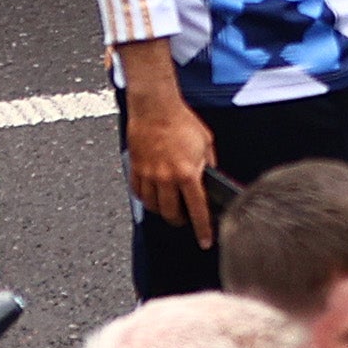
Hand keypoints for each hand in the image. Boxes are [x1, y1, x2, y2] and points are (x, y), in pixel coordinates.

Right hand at [120, 70, 222, 251]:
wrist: (155, 107)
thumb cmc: (181, 121)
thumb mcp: (205, 143)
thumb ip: (208, 164)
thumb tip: (211, 179)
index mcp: (187, 173)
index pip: (198, 210)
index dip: (203, 229)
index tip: (205, 241)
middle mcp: (167, 178)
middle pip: (172, 214)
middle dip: (181, 221)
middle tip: (186, 218)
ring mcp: (149, 175)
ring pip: (154, 207)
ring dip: (163, 211)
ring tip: (171, 205)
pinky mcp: (136, 169)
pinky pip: (139, 194)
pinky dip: (147, 199)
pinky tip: (154, 195)